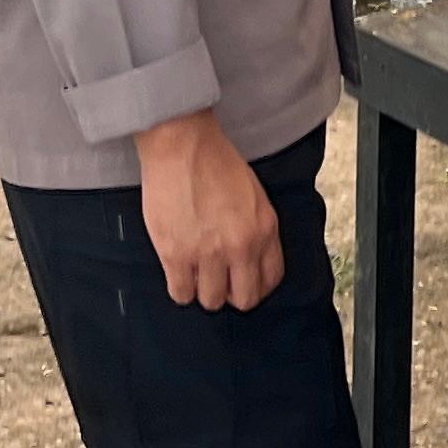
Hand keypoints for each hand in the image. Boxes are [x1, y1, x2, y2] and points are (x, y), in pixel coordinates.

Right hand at [135, 110, 283, 310]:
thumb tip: (251, 258)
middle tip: (221, 282)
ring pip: (211, 301)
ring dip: (204, 291)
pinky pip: (181, 293)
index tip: (246, 282)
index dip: (257, 285)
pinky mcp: (176, 255)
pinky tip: (179, 273)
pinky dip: (181, 288)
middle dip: (233, 294)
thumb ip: (257, 229)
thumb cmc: (215, 162)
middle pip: (244, 299)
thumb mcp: (254, 195)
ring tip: (197, 273)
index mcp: (265, 229)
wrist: (182, 146)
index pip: (271, 279)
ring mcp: (208, 254)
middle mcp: (240, 246)